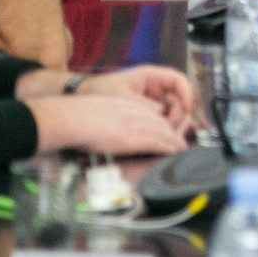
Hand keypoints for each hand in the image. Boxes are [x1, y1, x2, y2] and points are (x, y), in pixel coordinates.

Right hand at [27, 94, 187, 156]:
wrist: (76, 118)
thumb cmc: (80, 117)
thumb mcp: (102, 109)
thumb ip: (114, 116)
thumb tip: (111, 126)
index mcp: (128, 105)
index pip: (152, 113)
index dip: (162, 123)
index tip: (167, 129)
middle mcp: (135, 114)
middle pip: (161, 122)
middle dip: (172, 132)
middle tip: (179, 140)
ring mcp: (137, 126)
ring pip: (163, 132)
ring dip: (174, 141)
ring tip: (181, 148)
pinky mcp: (135, 139)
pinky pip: (158, 142)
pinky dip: (168, 147)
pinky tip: (174, 151)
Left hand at [78, 65, 195, 129]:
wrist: (85, 98)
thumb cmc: (102, 91)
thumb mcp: (123, 98)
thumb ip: (145, 106)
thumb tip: (163, 116)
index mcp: (150, 76)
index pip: (178, 80)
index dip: (186, 93)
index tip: (188, 108)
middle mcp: (154, 86)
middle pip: (178, 98)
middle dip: (179, 114)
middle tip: (172, 130)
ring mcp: (151, 99)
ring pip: (172, 111)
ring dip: (172, 123)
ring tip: (165, 137)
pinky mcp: (147, 111)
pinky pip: (162, 118)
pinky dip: (163, 128)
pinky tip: (159, 138)